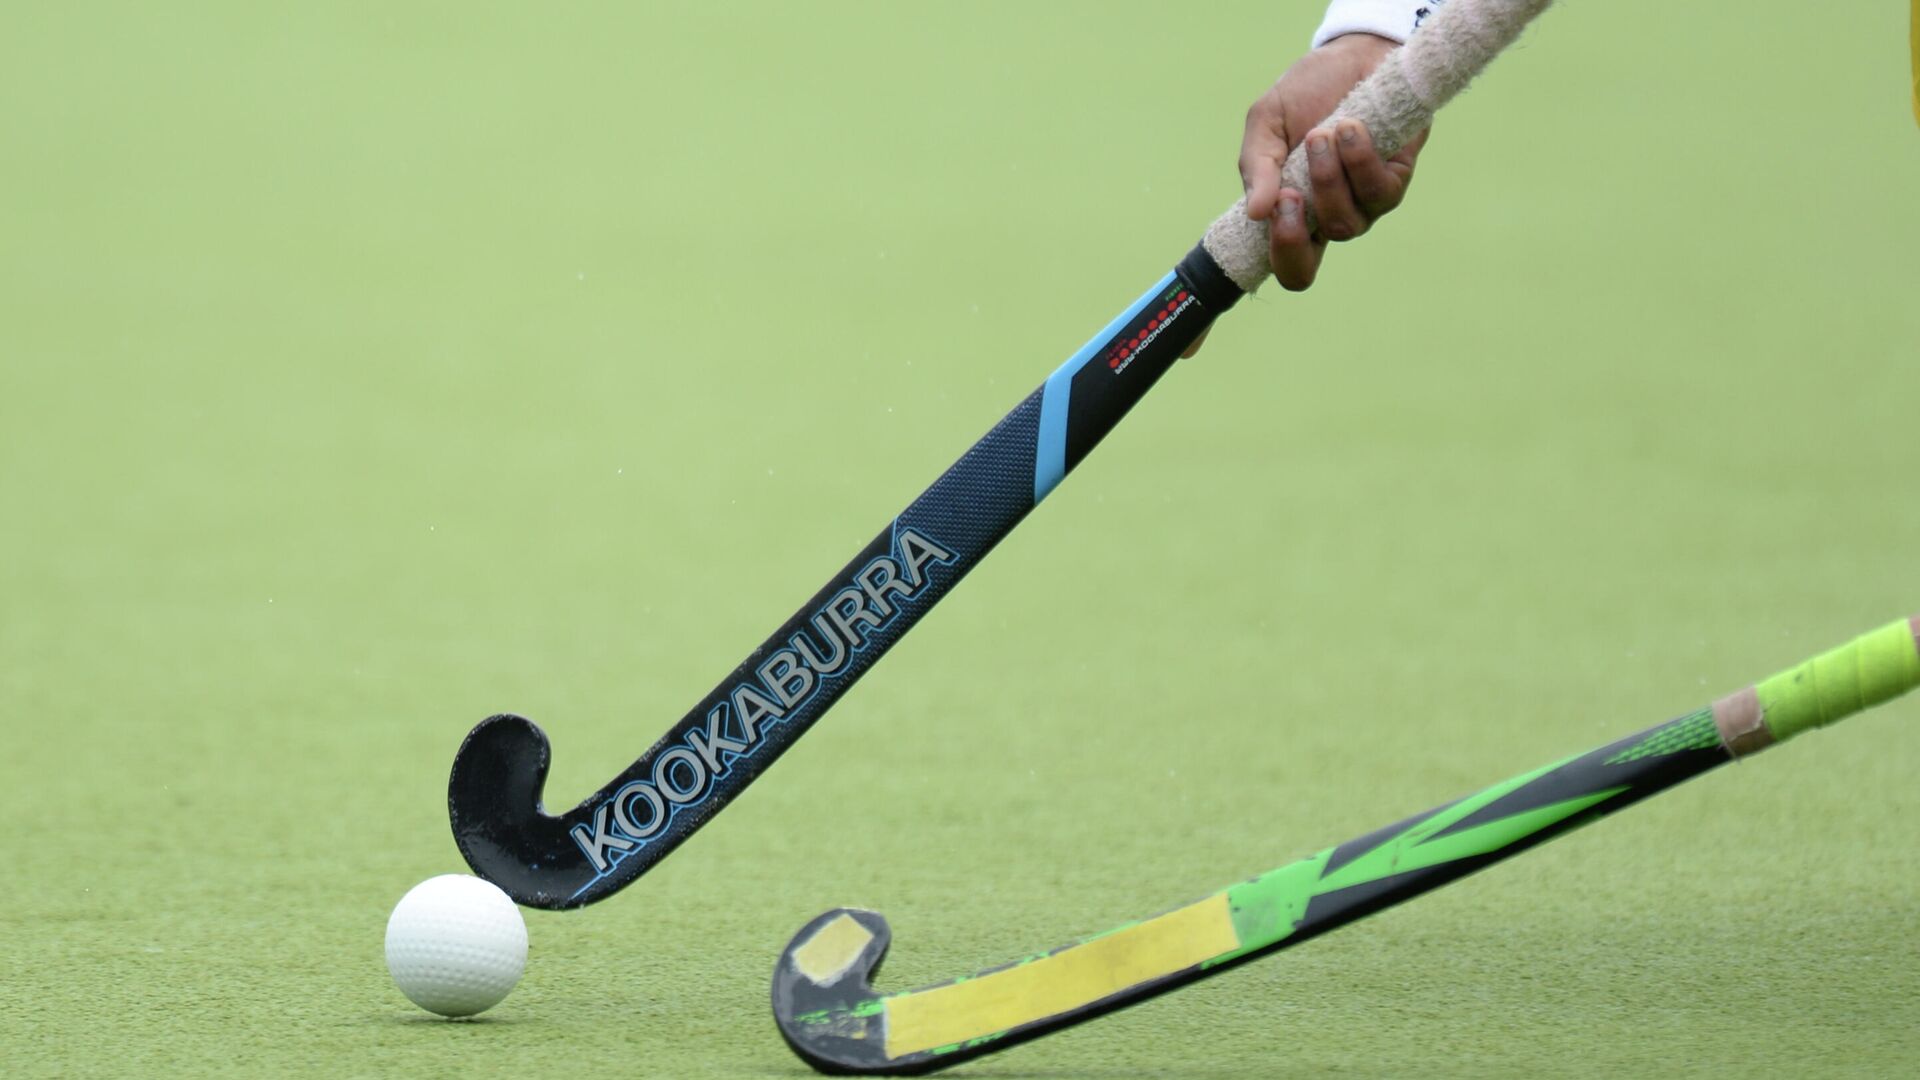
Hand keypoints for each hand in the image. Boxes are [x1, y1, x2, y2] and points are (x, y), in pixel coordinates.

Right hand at [1238, 33, 1427, 291]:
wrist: (1355, 55)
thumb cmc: (1307, 94)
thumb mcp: (1266, 123)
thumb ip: (1256, 166)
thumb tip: (1256, 212)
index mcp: (1292, 213)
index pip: (1286, 266)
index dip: (1277, 258)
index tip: (1272, 213)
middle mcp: (1328, 218)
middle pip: (1308, 268)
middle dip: (1294, 232)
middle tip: (1289, 191)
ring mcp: (1364, 204)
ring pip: (1344, 224)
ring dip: (1328, 180)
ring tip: (1322, 134)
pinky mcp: (1396, 178)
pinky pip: (1378, 191)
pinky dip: (1359, 159)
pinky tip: (1351, 127)